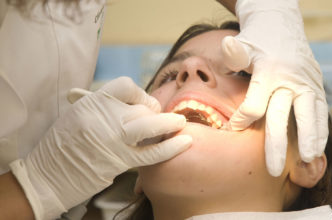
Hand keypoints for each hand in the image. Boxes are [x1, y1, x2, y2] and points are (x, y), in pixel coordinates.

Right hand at [10, 77, 191, 218]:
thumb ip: (105, 104)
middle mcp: (103, 118)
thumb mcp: (78, 113)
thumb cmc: (63, 143)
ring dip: (169, 124)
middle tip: (158, 117)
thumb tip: (132, 99)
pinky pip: (152, 152)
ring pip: (150, 125)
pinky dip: (171, 147)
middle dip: (154, 111)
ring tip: (181, 122)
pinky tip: (185, 141)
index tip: (143, 101)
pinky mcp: (120, 161)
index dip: (140, 92)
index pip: (126, 85)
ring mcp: (113, 140)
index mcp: (92, 103)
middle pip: (142, 107)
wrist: (48, 175)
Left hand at [220, 0, 327, 175]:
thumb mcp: (244, 43)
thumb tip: (226, 46)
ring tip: (305, 162)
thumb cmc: (258, 40)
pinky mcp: (316, 86)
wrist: (283, 27)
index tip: (233, 129)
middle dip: (277, 145)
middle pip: (282, 116)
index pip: (255, 104)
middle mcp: (290, 79)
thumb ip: (235, 52)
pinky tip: (317, 148)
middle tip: (273, 169)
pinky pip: (320, 111)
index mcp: (269, 71)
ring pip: (308, 116)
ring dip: (308, 140)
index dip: (243, 119)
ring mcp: (306, 83)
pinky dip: (320, 130)